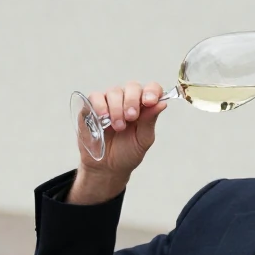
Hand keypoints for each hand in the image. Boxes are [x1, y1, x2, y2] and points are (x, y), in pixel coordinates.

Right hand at [70, 81, 167, 204]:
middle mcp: (127, 100)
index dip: (152, 91)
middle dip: (132, 101)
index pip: (151, 89)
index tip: (149, 102)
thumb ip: (149, 121)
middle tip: (131, 117)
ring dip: (116, 108)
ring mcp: (109, 102)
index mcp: (143, 107)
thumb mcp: (142, 140)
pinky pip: (96, 97)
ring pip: (114, 91)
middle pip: (132, 87)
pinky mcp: (92, 106)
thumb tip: (161, 104)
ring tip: (117, 127)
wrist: (106, 167)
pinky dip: (100, 106)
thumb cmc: (126, 153)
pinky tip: (103, 119)